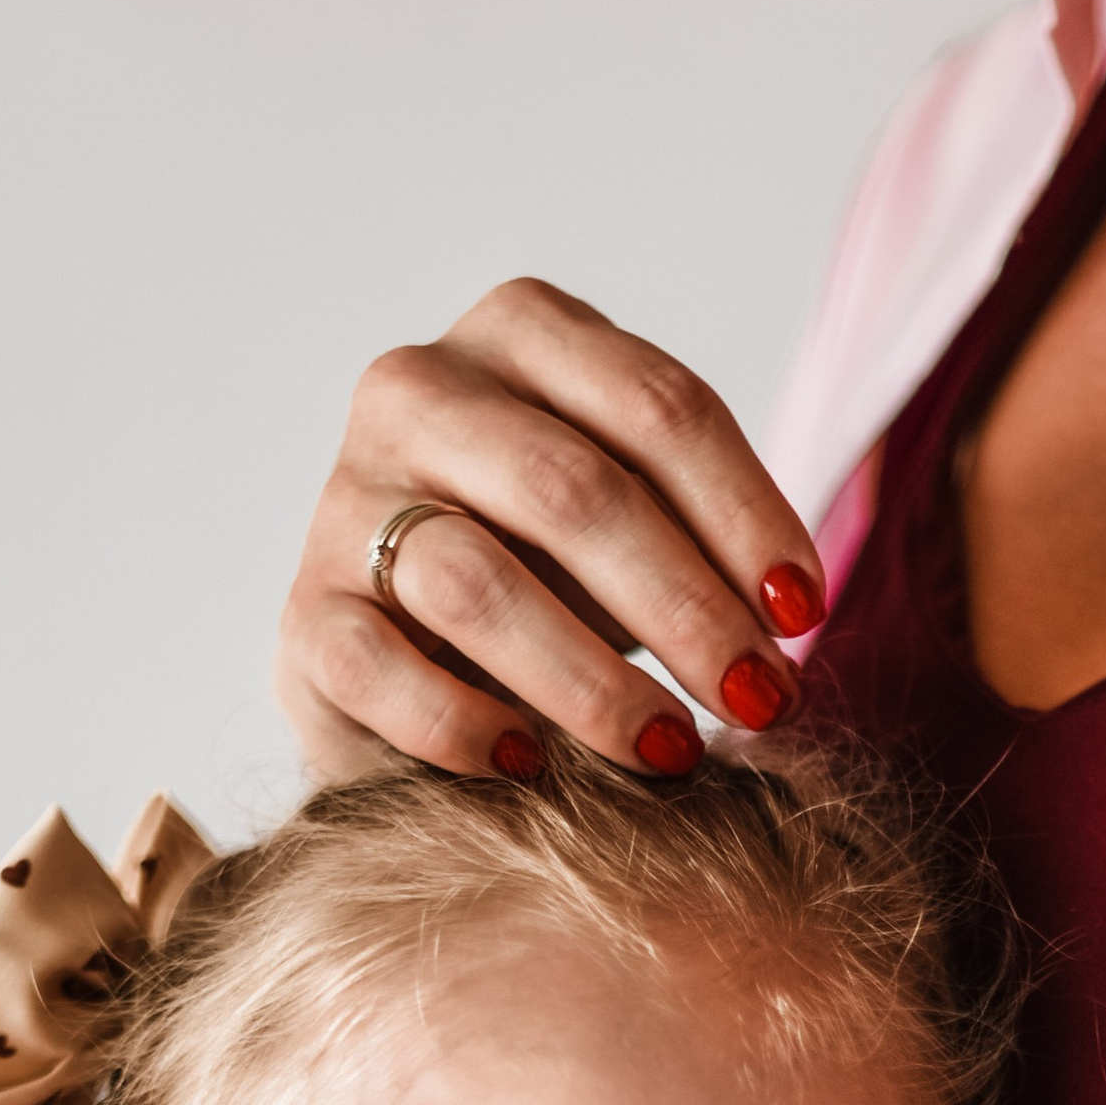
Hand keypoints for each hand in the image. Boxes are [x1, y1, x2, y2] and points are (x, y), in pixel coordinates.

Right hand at [274, 279, 826, 783]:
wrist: (409, 660)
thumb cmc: (553, 575)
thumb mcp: (635, 522)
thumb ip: (705, 538)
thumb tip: (788, 628)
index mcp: (524, 332)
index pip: (657, 406)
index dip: (745, 514)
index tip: (803, 614)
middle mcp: (418, 389)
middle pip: (572, 489)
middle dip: (684, 606)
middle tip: (760, 698)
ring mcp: (344, 499)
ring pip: (475, 583)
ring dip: (590, 682)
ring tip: (671, 752)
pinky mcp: (302, 615)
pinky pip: (382, 672)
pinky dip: (468, 730)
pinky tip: (535, 771)